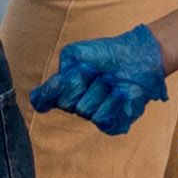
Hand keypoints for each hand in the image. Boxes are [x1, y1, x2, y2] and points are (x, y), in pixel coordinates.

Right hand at [28, 25, 169, 133]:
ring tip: (111, 81)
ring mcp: (92, 115)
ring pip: (85, 109)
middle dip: (82, 82)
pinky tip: (121, 93)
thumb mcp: (75, 54)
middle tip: (96, 72)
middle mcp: (75, 104)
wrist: (136, 59)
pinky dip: (113, 102)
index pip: (41, 100)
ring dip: (100, 90)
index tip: (61, 80)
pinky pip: (102, 118)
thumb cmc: (106, 55)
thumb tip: (46, 91)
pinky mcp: (110, 123)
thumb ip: (59, 70)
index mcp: (63, 88)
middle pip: (65, 103)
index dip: (48, 93)